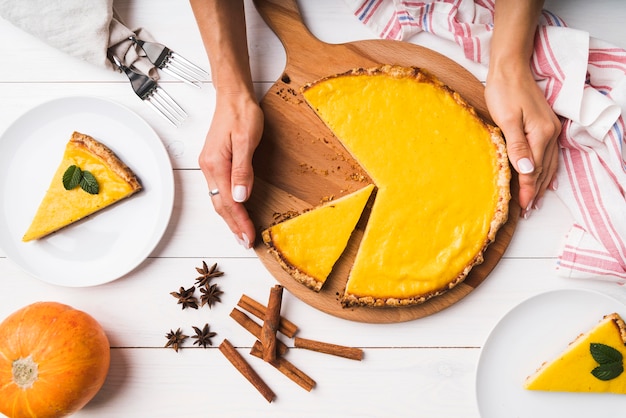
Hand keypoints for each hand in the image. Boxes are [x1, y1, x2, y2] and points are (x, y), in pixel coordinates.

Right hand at [199, 91, 263, 247]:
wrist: (233, 96)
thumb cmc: (241, 113)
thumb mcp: (246, 140)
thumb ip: (242, 169)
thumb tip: (240, 196)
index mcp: (216, 164)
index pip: (228, 202)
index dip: (240, 222)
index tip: (249, 237)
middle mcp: (209, 167)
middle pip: (220, 205)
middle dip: (233, 225)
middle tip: (245, 242)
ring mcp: (209, 165)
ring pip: (218, 199)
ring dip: (229, 218)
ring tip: (240, 233)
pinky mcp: (214, 162)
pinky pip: (218, 190)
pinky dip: (227, 205)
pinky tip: (234, 210)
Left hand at [485, 67, 560, 217]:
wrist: (510, 68)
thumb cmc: (504, 91)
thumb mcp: (506, 119)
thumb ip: (517, 146)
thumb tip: (526, 170)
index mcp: (540, 134)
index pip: (534, 170)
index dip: (528, 189)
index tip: (524, 207)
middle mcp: (550, 133)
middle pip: (544, 169)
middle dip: (536, 190)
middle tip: (529, 210)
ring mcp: (549, 129)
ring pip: (548, 163)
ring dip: (542, 182)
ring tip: (536, 200)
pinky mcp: (545, 125)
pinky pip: (548, 153)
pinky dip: (546, 168)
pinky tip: (544, 176)